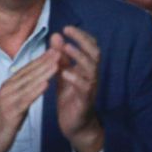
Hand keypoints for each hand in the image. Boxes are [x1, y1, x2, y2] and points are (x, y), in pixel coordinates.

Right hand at [0, 48, 60, 151]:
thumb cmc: (1, 124)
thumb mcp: (12, 104)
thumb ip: (22, 92)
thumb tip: (35, 83)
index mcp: (8, 86)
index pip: (26, 69)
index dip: (41, 59)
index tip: (55, 49)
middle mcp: (7, 90)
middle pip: (28, 72)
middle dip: (44, 61)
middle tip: (59, 49)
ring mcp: (8, 100)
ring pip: (28, 83)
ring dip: (43, 72)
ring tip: (57, 63)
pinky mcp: (10, 113)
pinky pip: (25, 100)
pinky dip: (36, 91)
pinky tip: (46, 84)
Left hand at [51, 26, 103, 151]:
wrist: (75, 125)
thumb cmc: (70, 98)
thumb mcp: (63, 73)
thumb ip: (60, 57)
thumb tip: (56, 35)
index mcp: (86, 67)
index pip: (90, 46)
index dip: (80, 36)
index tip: (66, 27)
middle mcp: (91, 75)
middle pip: (94, 53)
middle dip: (82, 40)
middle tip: (68, 31)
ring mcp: (90, 87)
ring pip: (91, 68)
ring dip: (79, 57)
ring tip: (66, 48)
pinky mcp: (85, 100)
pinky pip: (84, 87)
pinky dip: (75, 78)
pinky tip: (65, 73)